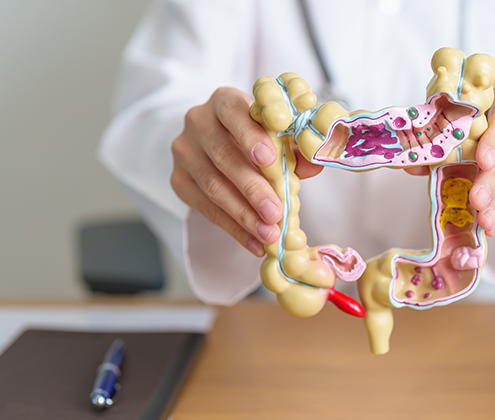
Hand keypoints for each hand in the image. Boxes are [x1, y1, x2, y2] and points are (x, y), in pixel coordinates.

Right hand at [170, 87, 322, 255]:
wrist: (215, 141)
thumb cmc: (256, 135)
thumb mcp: (276, 132)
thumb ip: (295, 146)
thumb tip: (315, 164)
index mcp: (224, 101)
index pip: (233, 113)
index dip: (251, 136)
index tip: (270, 160)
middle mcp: (198, 122)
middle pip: (224, 156)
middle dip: (253, 188)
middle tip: (276, 213)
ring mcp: (184, 152)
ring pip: (213, 186)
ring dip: (244, 215)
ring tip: (269, 234)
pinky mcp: (178, 180)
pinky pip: (205, 209)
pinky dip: (233, 228)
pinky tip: (254, 243)